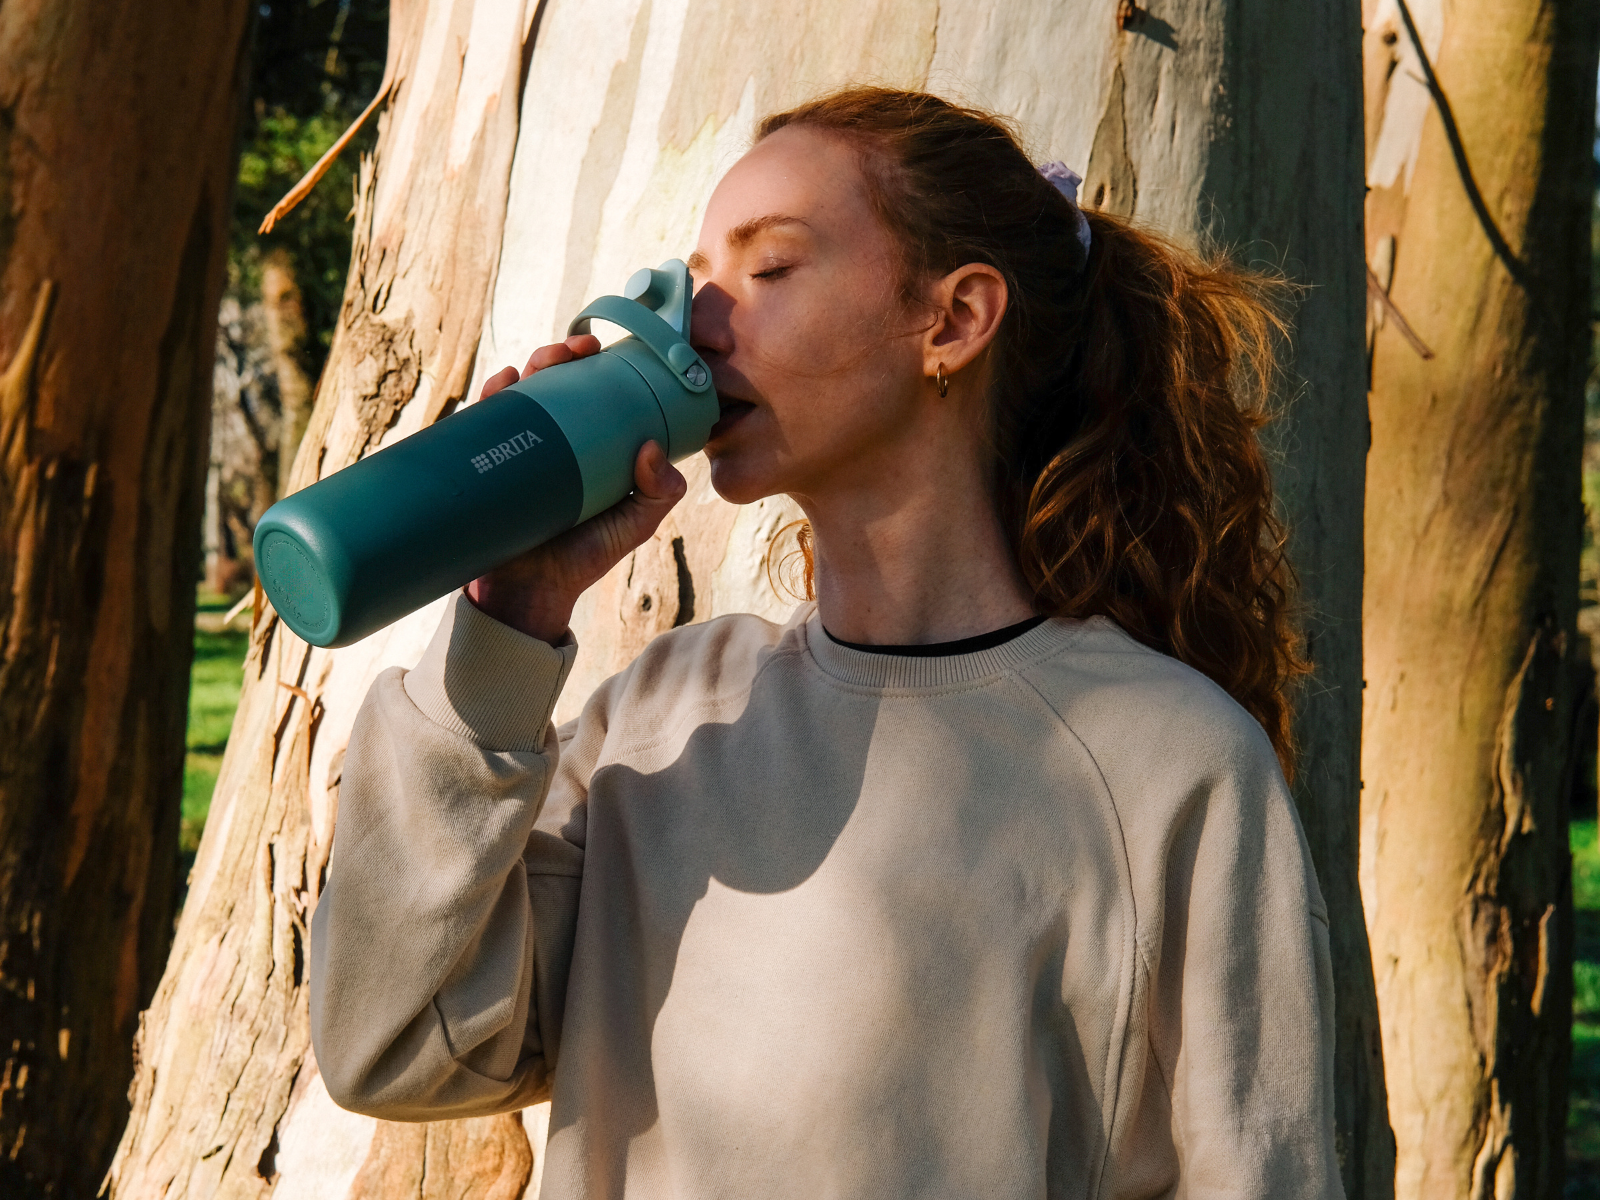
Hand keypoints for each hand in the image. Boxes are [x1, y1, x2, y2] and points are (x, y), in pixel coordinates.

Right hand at [464, 335, 687, 642]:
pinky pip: (483, 421)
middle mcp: (551, 442)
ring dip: (531, 366)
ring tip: (544, 362)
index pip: (591, 395)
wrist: (531, 593)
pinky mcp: (485, 463)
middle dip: (563, 356)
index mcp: (587, 448)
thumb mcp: (635, 524)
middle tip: (580, 349)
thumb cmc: (584, 557)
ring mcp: (516, 450)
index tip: (609, 351)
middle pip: (554, 384)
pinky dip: (492, 396)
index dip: (597, 368)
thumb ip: (659, 492)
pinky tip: (504, 383)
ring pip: (520, 394)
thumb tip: (653, 448)